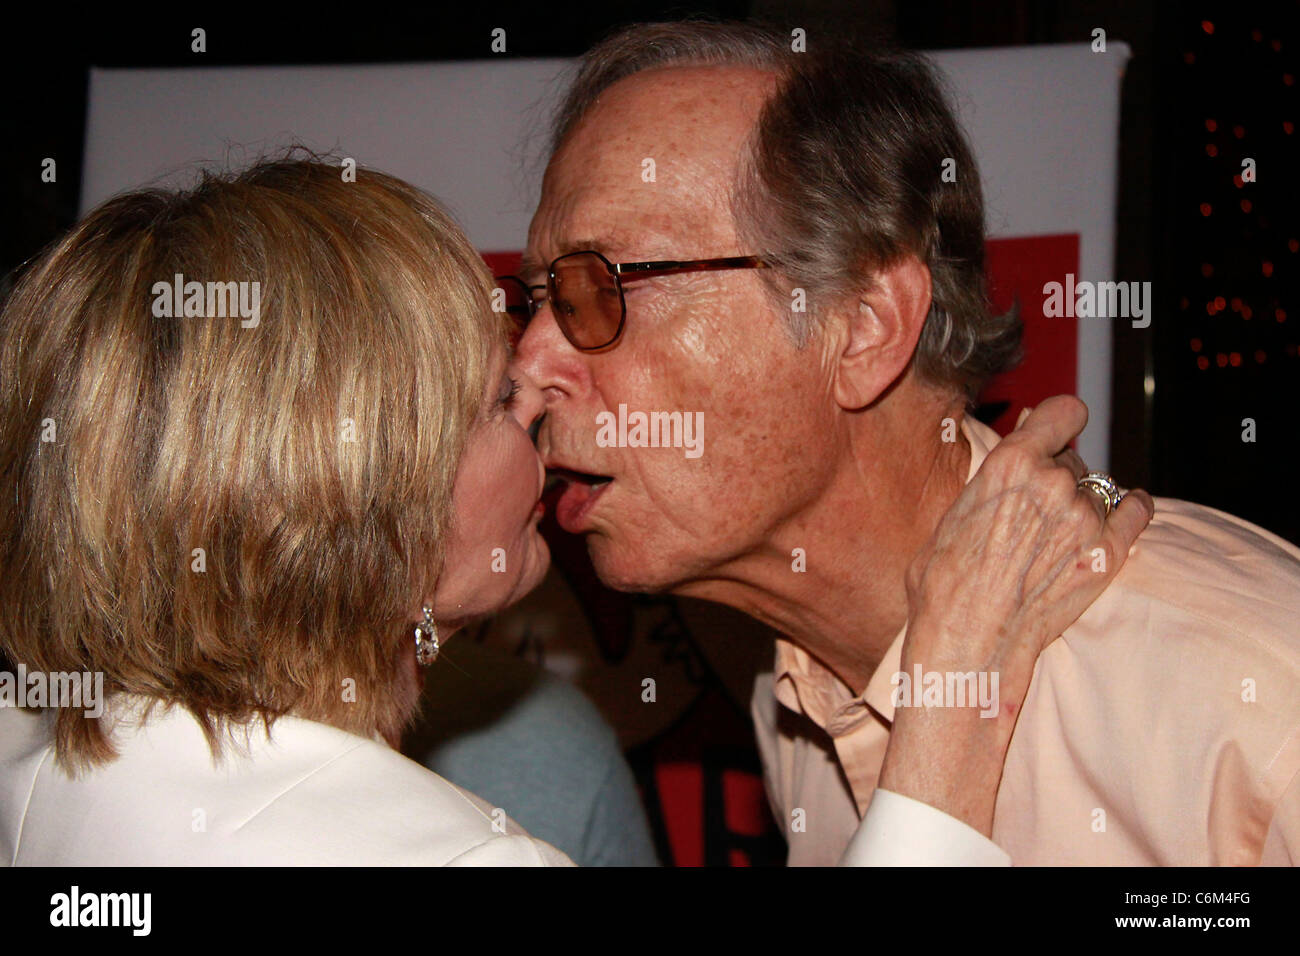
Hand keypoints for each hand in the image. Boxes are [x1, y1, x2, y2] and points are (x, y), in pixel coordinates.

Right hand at [877, 396, 1153, 836]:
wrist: (968, 642)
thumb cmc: (944, 583)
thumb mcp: (953, 514)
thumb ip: (992, 480)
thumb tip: (1015, 458)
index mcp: (1011, 463)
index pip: (1063, 411)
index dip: (1059, 421)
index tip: (1054, 431)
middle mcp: (1055, 483)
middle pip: (1074, 457)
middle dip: (1057, 474)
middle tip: (1034, 508)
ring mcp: (1087, 519)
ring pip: (1097, 489)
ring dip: (1080, 502)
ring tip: (1054, 534)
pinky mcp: (1109, 554)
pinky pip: (1136, 511)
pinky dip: (1130, 509)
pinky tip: (1122, 513)